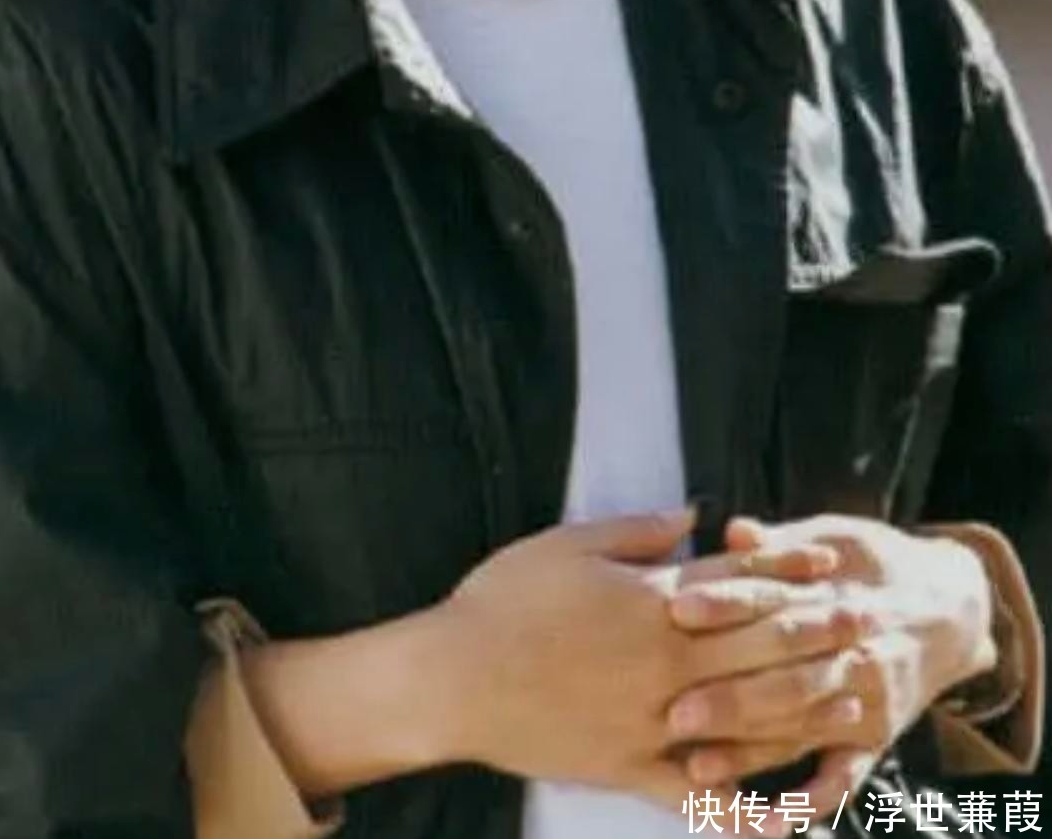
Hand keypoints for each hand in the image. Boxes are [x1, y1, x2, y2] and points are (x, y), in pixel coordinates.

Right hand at [429, 507, 855, 805]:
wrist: (454, 678)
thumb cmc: (503, 601)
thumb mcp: (566, 543)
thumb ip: (636, 531)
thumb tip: (692, 515)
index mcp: (651, 604)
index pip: (737, 583)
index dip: (788, 570)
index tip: (832, 565)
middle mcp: (666, 665)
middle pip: (759, 647)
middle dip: (818, 632)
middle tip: (869, 624)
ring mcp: (655, 723)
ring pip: (747, 719)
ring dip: (805, 708)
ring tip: (853, 700)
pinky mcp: (633, 769)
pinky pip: (701, 798)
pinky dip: (748, 809)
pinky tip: (792, 817)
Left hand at [663, 514, 995, 822]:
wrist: (951, 606)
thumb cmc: (872, 563)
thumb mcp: (833, 537)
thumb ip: (779, 544)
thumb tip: (734, 530)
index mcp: (831, 596)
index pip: (770, 599)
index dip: (725, 602)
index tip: (677, 606)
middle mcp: (850, 653)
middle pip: (784, 673)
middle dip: (730, 694)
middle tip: (675, 711)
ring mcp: (863, 700)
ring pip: (802, 728)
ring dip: (751, 752)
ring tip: (697, 768)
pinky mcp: (875, 738)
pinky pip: (844, 775)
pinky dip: (812, 800)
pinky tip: (773, 820)